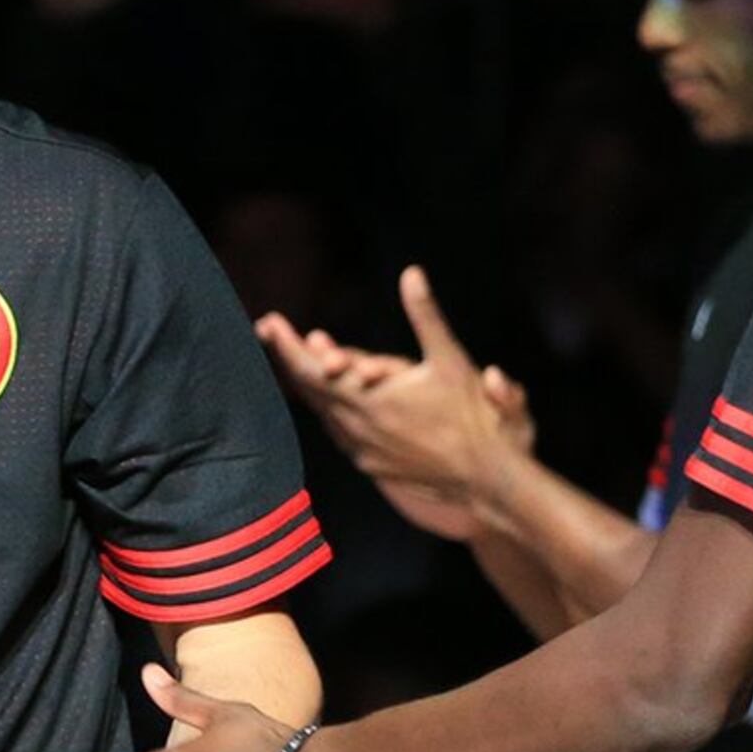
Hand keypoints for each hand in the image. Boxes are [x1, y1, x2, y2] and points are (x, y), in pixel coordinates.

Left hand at [257, 268, 529, 542]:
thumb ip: (426, 315)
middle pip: (309, 389)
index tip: (268, 322)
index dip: (286, 345)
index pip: (311, 369)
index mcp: (368, 399)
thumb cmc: (471, 417)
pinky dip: (329, 411)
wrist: (484, 478)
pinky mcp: (371, 466)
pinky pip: (339, 433)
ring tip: (300, 360)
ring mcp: (361, 450)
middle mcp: (357, 427)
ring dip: (310, 384)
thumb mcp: (451, 358)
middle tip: (272, 333)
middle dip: (290, 357)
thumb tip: (412, 273)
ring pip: (322, 413)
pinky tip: (330, 402)